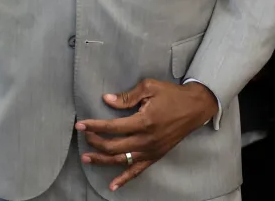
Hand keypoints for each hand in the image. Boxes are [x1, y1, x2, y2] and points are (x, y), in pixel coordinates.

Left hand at [76, 80, 217, 191]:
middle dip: (95, 142)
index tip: (80, 125)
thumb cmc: (171, 95)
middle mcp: (146, 140)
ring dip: (102, 160)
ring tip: (86, 158)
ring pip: (122, 160)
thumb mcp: (149, 88)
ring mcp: (151, 151)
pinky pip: (137, 171)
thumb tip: (106, 100)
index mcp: (143, 121)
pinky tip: (112, 185)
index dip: (94, 126)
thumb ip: (126, 97)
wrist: (194, 108)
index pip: (112, 127)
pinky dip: (124, 179)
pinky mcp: (156, 156)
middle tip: (84, 136)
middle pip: (114, 146)